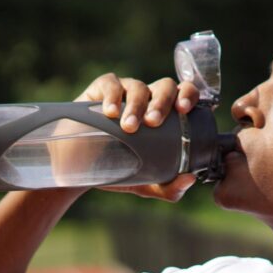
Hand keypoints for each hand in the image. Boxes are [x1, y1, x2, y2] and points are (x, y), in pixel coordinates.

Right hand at [71, 73, 200, 201]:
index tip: (183, 110)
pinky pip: (111, 84)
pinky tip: (110, 112)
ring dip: (136, 106)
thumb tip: (189, 179)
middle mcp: (150, 98)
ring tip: (129, 127)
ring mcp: (126, 91)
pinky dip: (113, 96)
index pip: (185, 93)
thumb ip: (169, 188)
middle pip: (165, 86)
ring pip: (139, 87)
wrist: (82, 167)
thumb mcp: (147, 183)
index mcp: (167, 114)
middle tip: (153, 123)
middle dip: (162, 102)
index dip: (189, 95)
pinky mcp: (101, 89)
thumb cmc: (121, 169)